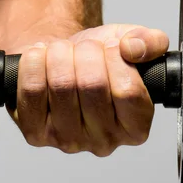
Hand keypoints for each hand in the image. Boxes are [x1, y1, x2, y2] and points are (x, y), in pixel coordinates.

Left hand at [11, 24, 168, 156]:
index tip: (110, 46)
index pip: (128, 91)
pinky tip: (40, 56)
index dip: (116, 59)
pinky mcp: (36, 133)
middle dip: (86, 52)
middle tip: (84, 46)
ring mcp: (67, 140)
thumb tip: (134, 49)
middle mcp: (104, 141)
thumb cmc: (99, 59)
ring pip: (61, 85)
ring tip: (62, 49)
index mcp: (135, 126)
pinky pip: (32, 90)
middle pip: (91, 85)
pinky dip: (34, 64)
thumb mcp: (132, 43)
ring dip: (59, 54)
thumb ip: (151, 41)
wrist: (61, 61)